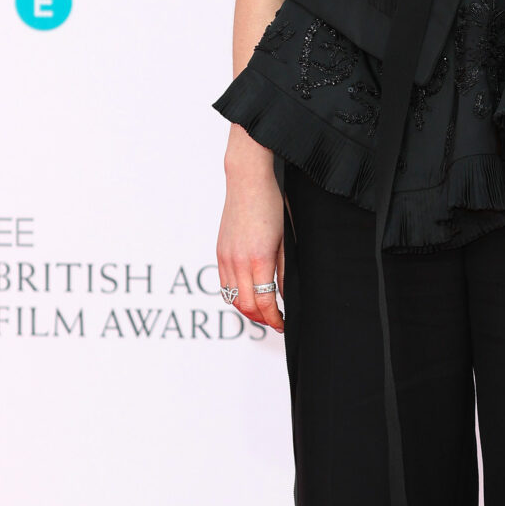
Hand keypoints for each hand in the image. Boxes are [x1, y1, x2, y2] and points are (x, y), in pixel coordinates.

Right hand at [218, 145, 287, 331]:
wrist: (247, 181)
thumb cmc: (271, 205)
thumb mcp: (285, 240)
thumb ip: (284, 270)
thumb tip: (285, 295)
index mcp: (258, 259)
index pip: (264, 302)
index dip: (274, 318)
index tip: (283, 324)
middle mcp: (238, 261)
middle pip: (246, 306)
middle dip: (261, 319)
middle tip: (276, 321)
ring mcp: (225, 257)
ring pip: (232, 298)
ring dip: (247, 310)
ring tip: (263, 312)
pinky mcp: (220, 252)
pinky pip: (224, 284)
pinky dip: (235, 296)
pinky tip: (248, 295)